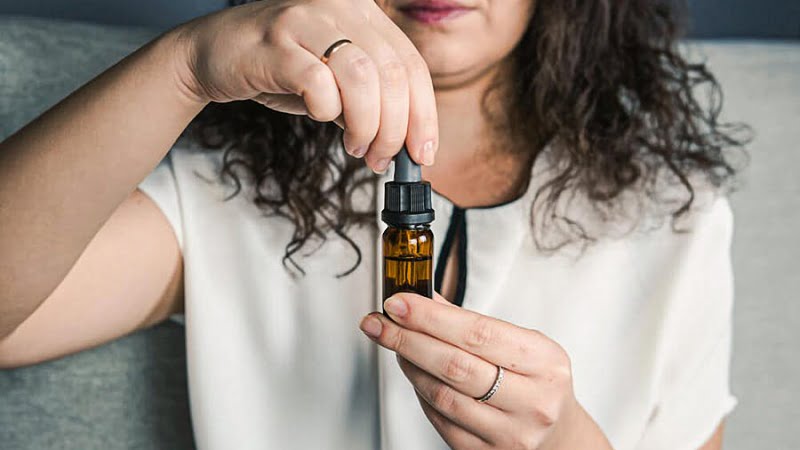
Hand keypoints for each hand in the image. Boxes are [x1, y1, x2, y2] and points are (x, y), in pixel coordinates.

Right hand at [170, 0, 437, 171]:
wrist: (214, 53)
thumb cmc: (282, 68)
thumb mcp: (337, 79)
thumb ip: (372, 99)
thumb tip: (404, 143)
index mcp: (364, 12)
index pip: (412, 65)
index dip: (424, 114)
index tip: (422, 152)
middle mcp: (341, 7)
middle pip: (393, 75)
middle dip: (395, 129)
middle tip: (381, 158)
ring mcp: (307, 19)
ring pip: (362, 79)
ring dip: (366, 125)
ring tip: (356, 147)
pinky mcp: (276, 42)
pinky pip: (319, 83)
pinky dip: (326, 110)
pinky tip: (320, 117)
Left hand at [359, 292, 612, 449]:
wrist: (558, 436)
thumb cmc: (537, 382)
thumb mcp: (522, 344)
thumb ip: (473, 322)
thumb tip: (424, 299)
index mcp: (544, 362)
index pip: (477, 333)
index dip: (431, 317)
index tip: (398, 303)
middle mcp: (532, 401)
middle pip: (454, 365)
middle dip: (408, 339)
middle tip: (378, 322)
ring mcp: (510, 433)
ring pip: (442, 395)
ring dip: (410, 366)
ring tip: (396, 345)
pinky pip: (441, 420)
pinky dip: (421, 393)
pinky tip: (416, 374)